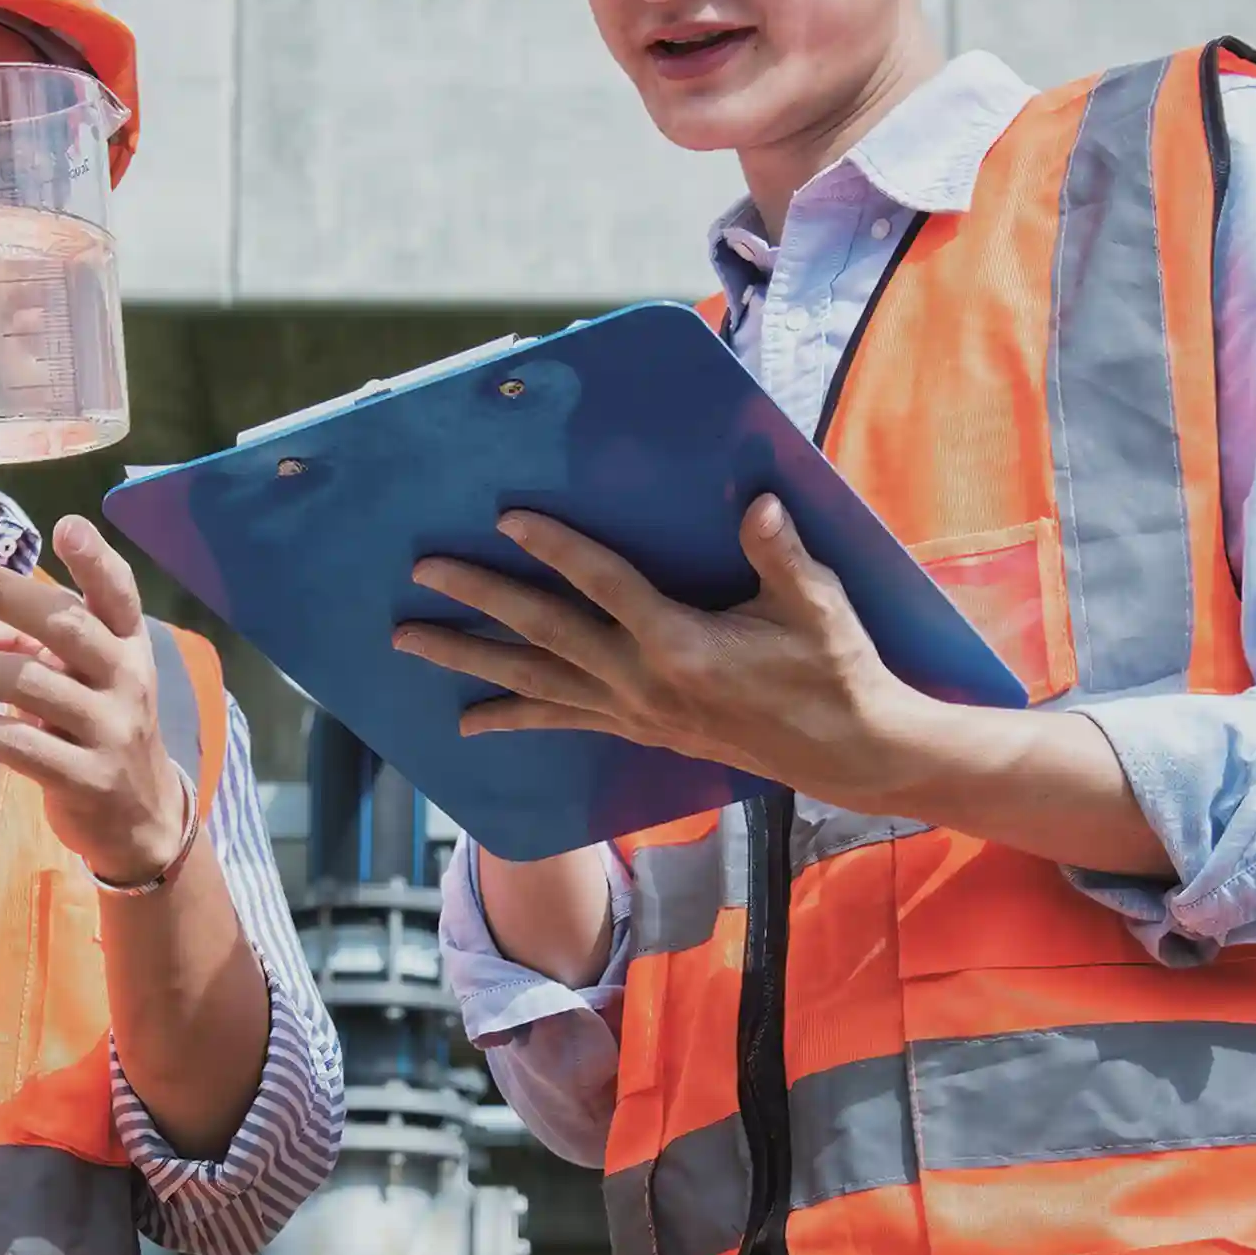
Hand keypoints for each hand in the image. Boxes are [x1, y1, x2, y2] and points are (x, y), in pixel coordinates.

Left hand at [0, 517, 191, 883]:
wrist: (141, 818)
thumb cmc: (96, 727)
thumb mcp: (72, 680)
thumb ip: (19, 647)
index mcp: (128, 644)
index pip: (117, 593)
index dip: (95, 559)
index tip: (65, 525)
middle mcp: (127, 679)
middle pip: (63, 626)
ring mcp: (111, 731)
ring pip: (31, 685)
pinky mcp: (87, 779)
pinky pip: (22, 745)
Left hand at [399, 498, 939, 814]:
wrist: (846, 751)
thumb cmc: (834, 668)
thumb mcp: (816, 605)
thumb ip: (779, 553)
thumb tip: (755, 503)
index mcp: (680, 644)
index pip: (602, 583)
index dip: (554, 546)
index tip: (506, 516)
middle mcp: (642, 681)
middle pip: (543, 632)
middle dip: (478, 599)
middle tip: (423, 572)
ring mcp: (634, 711)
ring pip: (535, 681)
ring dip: (469, 659)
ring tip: (410, 641)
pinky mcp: (638, 730)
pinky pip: (560, 721)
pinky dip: (512, 718)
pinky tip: (468, 722)